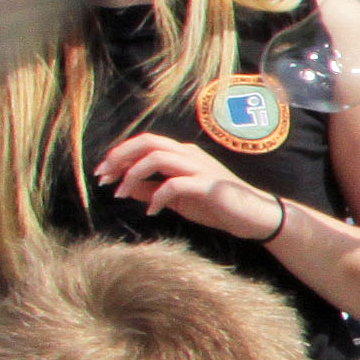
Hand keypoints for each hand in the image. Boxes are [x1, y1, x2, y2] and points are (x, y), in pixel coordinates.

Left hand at [94, 135, 285, 239]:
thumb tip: (126, 188)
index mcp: (184, 154)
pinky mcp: (207, 185)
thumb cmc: (219, 206)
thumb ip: (153, 190)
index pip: (145, 143)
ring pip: (156, 158)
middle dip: (119, 157)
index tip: (103, 174)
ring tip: (121, 194)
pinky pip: (173, 184)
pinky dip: (156, 197)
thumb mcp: (178, 199)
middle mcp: (190, 155)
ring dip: (132, 175)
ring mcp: (199, 168)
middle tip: (103, 177)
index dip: (119, 154)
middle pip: (147, 142)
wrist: (255, 217)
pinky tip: (152, 211)